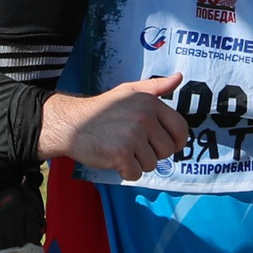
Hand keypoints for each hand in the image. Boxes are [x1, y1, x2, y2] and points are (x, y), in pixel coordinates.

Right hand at [39, 74, 189, 178]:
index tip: (163, 145)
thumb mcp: (129, 91)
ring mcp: (134, 136)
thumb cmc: (101, 109)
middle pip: (167, 150)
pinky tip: (114, 159)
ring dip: (137, 163)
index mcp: (151, 103)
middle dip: (152, 153)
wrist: (71, 123)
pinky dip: (125, 172)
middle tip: (133, 146)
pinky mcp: (121, 154)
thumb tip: (179, 78)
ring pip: (151, 164)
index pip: (181, 129)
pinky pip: (136, 174)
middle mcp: (145, 118)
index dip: (176, 142)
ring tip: (121, 150)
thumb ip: (155, 87)